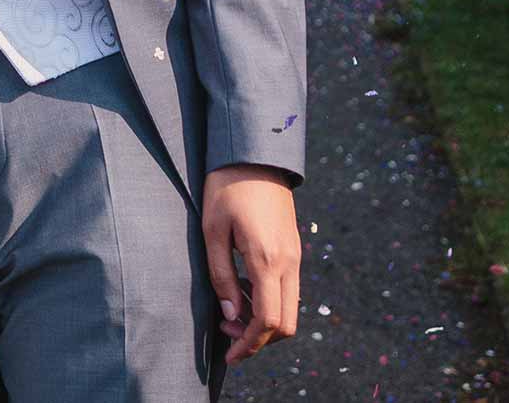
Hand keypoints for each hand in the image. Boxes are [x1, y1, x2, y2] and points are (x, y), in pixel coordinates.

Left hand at [201, 165, 299, 362]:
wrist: (257, 154)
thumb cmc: (227, 187)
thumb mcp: (213, 230)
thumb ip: (221, 276)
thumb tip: (230, 314)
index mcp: (267, 259)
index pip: (268, 321)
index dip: (249, 345)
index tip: (230, 354)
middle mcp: (289, 262)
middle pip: (286, 324)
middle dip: (258, 339)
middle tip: (227, 331)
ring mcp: (295, 256)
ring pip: (289, 309)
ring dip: (264, 321)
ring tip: (231, 309)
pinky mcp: (294, 249)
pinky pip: (288, 290)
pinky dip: (269, 302)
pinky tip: (243, 289)